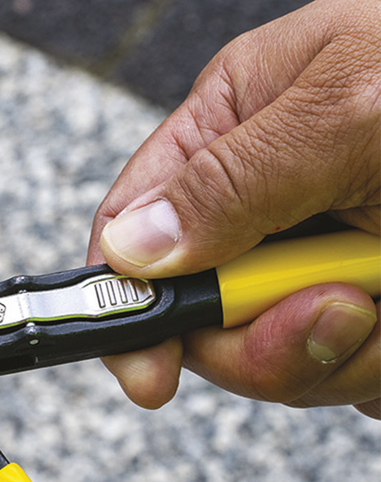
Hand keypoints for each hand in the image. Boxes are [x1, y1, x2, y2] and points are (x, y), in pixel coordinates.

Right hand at [87, 0, 379, 417]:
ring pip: (287, 357)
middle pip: (208, 315)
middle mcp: (270, 201)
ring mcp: (327, 258)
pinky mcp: (378, 302)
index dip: (125, 302)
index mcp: (237, 127)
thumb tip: (128, 247)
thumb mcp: (352, 107)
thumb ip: (232, 179)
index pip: (132, 226)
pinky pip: (355, 374)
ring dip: (348, 352)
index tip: (148, 373)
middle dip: (267, 338)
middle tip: (343, 310)